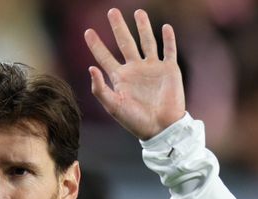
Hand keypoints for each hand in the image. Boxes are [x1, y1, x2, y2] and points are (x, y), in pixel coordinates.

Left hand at [83, 8, 186, 140]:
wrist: (161, 128)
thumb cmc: (135, 121)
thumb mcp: (114, 106)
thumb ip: (100, 89)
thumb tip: (91, 68)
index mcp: (120, 78)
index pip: (105, 57)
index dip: (96, 45)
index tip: (88, 31)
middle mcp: (135, 70)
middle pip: (125, 43)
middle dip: (118, 28)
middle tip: (112, 11)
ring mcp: (153, 68)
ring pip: (147, 42)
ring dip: (143, 27)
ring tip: (139, 12)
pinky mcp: (169, 70)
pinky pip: (169, 50)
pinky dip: (168, 39)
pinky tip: (165, 27)